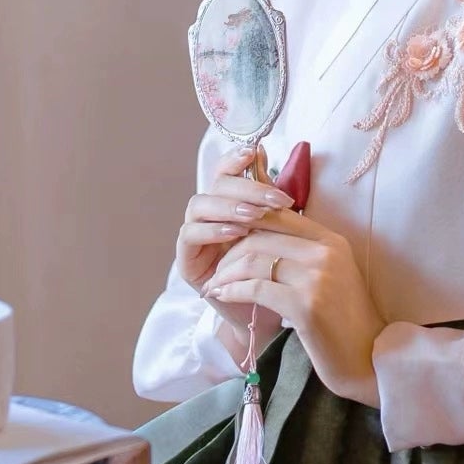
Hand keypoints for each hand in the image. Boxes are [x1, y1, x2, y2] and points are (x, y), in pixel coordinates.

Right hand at [177, 144, 292, 321]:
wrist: (266, 313)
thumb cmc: (273, 268)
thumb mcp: (276, 228)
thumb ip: (267, 195)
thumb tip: (262, 150)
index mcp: (228, 203)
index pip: (224, 171)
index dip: (234, 158)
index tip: (255, 151)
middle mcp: (207, 216)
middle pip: (215, 185)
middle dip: (246, 187)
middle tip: (276, 198)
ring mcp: (194, 237)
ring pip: (199, 205)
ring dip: (229, 207)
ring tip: (255, 215)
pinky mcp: (186, 260)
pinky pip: (190, 235)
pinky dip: (213, 230)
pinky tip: (236, 233)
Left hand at [204, 208, 383, 406]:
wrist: (368, 357)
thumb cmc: (344, 319)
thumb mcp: (331, 275)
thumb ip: (303, 254)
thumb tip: (258, 237)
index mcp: (332, 241)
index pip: (278, 216)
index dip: (246, 225)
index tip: (227, 244)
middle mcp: (327, 253)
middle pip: (261, 236)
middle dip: (229, 253)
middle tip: (216, 272)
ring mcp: (318, 278)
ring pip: (254, 261)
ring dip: (226, 274)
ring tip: (214, 287)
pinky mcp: (306, 305)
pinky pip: (256, 288)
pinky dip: (233, 291)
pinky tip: (222, 297)